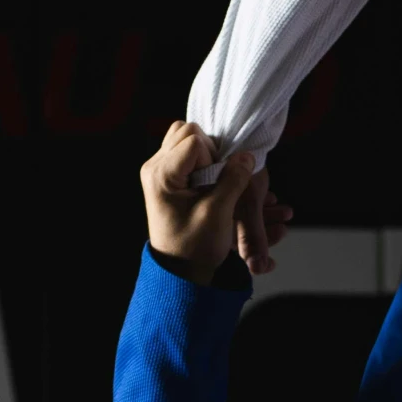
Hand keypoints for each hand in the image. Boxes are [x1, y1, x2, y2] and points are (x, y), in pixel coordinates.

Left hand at [139, 122, 292, 281]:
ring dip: (205, 154)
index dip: (213, 157)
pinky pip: (184, 152)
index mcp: (162, 175)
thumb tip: (247, 156)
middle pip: (186, 131)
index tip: (215, 183)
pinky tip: (207, 182)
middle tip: (214, 179)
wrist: (179, 269)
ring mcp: (158, 171)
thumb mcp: (218, 214)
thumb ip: (233, 180)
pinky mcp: (166, 176)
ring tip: (211, 181)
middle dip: (208, 150)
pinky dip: (200, 161)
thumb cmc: (195, 247)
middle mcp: (155, 167)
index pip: (194, 140)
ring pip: (185, 138)